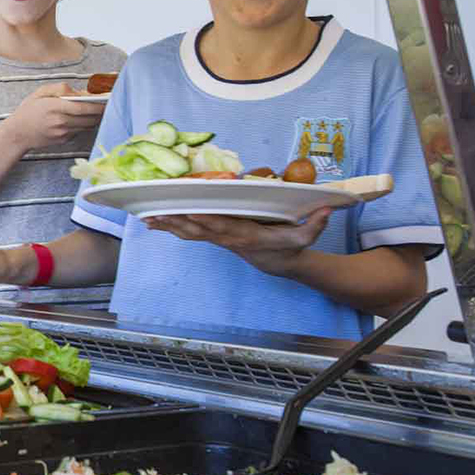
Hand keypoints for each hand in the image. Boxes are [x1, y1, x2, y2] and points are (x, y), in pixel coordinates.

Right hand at [0, 82, 106, 150]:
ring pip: (88, 125)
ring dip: (95, 118)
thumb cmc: (28, 111)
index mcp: (55, 107)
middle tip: (108, 103)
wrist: (17, 134)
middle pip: (90, 117)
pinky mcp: (64, 140)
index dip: (99, 104)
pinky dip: (84, 124)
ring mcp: (63, 133)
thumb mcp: (40, 93)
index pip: (84, 107)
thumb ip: (60, 88)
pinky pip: (80, 130)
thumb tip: (80, 91)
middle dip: (101, 111)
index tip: (108, 99)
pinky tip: (82, 118)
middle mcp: (61, 122)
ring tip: (99, 109)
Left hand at [144, 207, 332, 276]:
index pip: (221, 226)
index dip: (203, 219)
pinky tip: (155, 222)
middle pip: (197, 228)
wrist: (281, 265)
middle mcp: (227, 237)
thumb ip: (315, 224)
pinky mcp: (216, 237)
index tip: (186, 211)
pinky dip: (173, 227)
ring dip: (168, 225)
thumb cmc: (290, 248)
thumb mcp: (305, 237)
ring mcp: (220, 238)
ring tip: (146, 219)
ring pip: (189, 231)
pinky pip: (191, 232)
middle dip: (175, 221)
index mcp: (244, 235)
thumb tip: (328, 210)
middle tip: (152, 214)